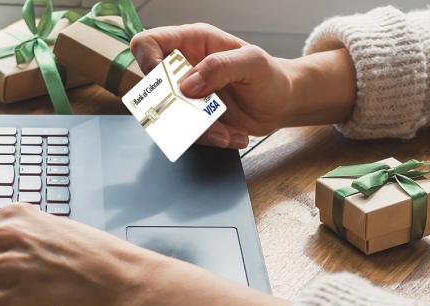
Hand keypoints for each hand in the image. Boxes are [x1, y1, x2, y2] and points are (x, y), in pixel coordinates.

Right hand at [130, 24, 357, 148]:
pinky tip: (233, 135)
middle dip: (179, 110)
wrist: (281, 104)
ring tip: (228, 132)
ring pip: (168, 118)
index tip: (165, 85)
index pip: (148, 43)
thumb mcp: (253, 63)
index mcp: (192, 41)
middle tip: (209, 115)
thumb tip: (187, 85)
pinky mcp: (191, 119)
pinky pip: (185, 134)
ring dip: (198, 131)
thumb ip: (220, 66)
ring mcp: (185, 95)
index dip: (147, 62)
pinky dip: (209, 139)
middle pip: (154, 90)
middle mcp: (183, 67)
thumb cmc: (270, 76)